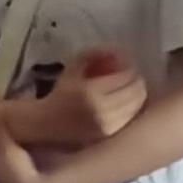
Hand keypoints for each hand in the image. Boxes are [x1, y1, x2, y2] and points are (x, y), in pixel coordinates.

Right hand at [22, 49, 143, 151]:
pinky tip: (126, 105)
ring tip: (130, 91)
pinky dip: (132, 109)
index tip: (128, 68)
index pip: (125, 77)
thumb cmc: (59, 95)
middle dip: (137, 82)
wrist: (45, 123)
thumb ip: (91, 56)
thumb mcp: (72, 70)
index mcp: (91, 91)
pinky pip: (129, 118)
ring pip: (136, 106)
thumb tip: (113, 48)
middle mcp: (101, 109)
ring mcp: (106, 124)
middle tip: (133, 78)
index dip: (131, 70)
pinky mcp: (108, 133)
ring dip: (137, 96)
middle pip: (135, 92)